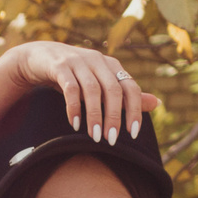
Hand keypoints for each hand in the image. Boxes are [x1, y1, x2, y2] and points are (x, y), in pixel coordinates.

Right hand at [11, 42, 160, 142]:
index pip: (131, 88)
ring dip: (94, 115)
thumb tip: (157, 103)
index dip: (135, 110)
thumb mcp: (102, 83)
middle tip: (112, 140)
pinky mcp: (59, 65)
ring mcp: (78, 61)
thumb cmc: (76, 75)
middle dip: (114, 117)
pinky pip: (70, 87)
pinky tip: (74, 124)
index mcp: (112, 65)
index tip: (133, 133)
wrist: (40, 57)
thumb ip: (126, 95)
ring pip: (92, 90)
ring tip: (94, 137)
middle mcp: (98, 60)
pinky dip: (73, 107)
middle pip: (113, 90)